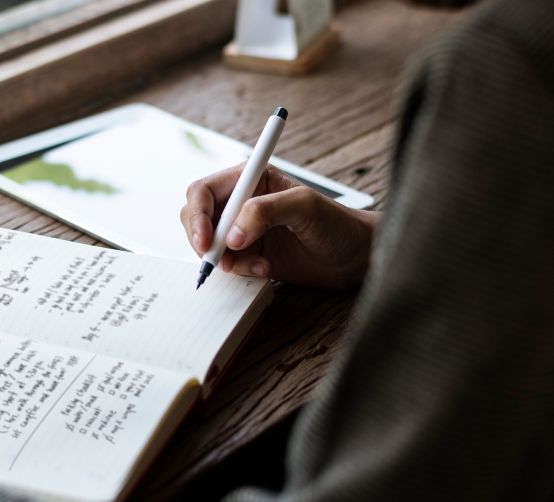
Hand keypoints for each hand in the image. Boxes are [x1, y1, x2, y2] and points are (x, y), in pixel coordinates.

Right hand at [180, 164, 378, 288]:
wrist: (356, 256)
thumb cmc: (338, 224)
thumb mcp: (304, 207)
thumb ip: (265, 212)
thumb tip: (232, 234)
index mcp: (252, 179)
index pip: (204, 191)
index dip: (198, 215)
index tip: (207, 240)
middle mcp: (243, 202)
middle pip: (197, 217)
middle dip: (205, 240)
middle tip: (221, 260)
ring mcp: (244, 229)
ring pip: (209, 244)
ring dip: (227, 259)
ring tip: (258, 264)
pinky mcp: (250, 253)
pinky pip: (226, 263)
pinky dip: (239, 270)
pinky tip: (264, 268)